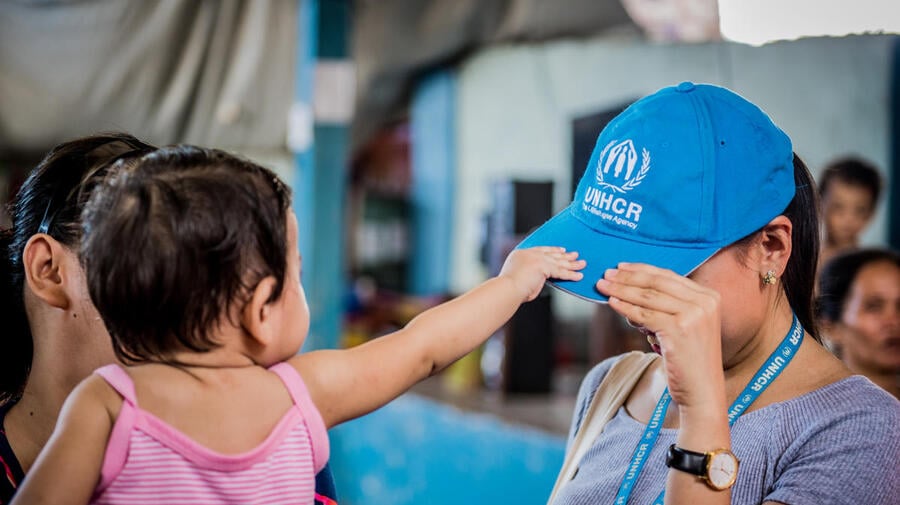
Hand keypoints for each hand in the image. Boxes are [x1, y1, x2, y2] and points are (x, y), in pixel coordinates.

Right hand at [500, 247, 584, 301]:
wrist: (507, 289)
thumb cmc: (509, 289)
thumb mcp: (519, 277)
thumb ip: (531, 275)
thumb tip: (539, 279)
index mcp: (521, 253)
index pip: (541, 250)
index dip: (553, 250)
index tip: (562, 250)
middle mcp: (529, 253)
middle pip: (552, 254)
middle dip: (565, 256)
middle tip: (575, 255)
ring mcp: (536, 258)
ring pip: (558, 262)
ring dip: (572, 264)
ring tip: (582, 264)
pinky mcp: (543, 266)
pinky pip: (560, 272)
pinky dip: (570, 275)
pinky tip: (579, 276)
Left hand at [596, 263, 725, 416]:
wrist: (702, 391)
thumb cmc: (688, 361)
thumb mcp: (683, 326)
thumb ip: (665, 306)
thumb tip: (628, 291)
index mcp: (709, 296)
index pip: (669, 276)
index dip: (642, 269)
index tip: (621, 267)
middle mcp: (705, 302)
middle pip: (657, 283)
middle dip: (628, 277)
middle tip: (606, 273)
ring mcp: (694, 315)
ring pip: (648, 297)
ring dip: (621, 289)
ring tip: (603, 286)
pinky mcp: (680, 329)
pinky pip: (644, 314)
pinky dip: (625, 307)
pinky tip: (611, 303)